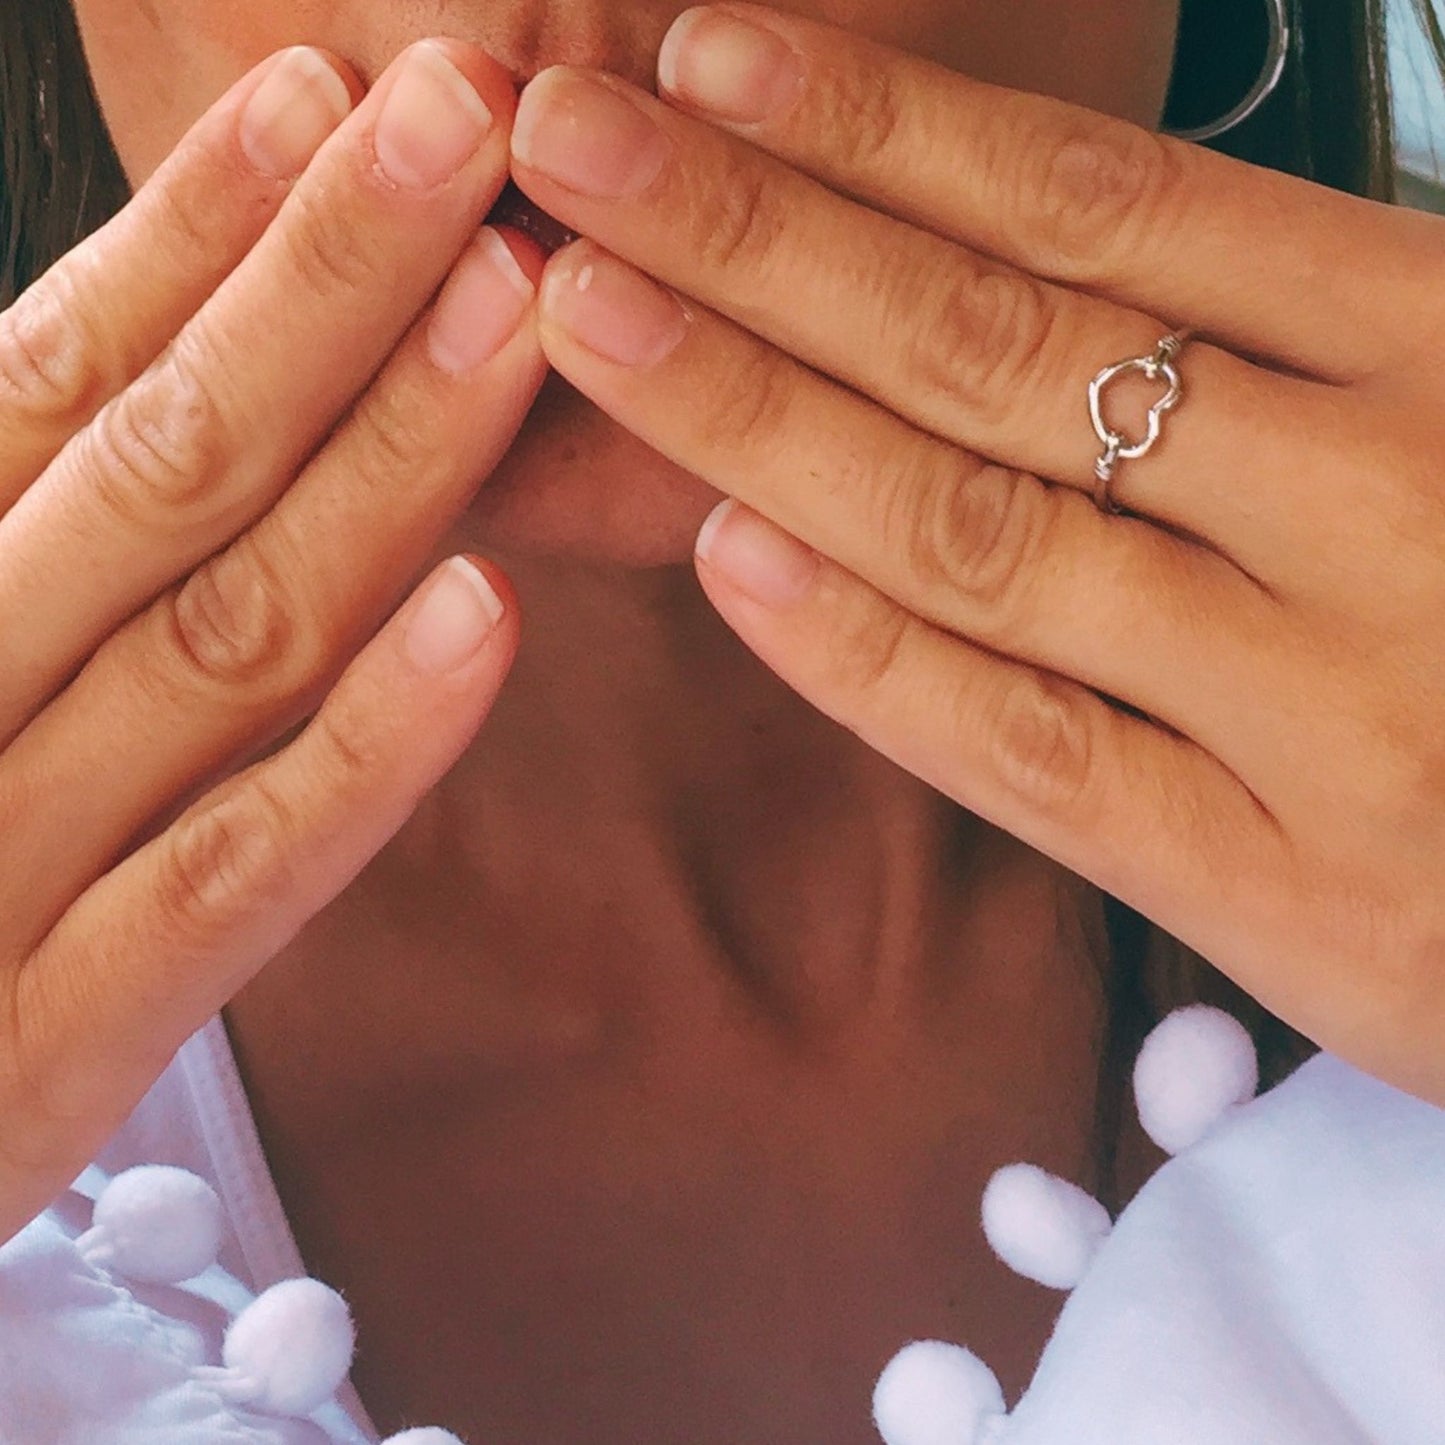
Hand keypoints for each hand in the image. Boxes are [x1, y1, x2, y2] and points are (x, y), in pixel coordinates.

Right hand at [0, 38, 543, 1241]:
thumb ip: (9, 511)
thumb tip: (126, 352)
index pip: (52, 379)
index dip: (191, 233)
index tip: (321, 99)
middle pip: (161, 464)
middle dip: (322, 285)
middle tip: (462, 117)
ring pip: (226, 634)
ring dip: (384, 463)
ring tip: (516, 307)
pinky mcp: (53, 1044)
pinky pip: (238, 871)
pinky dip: (369, 744)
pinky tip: (491, 609)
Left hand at [508, 6, 1444, 1103]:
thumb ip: (1312, 316)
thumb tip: (1057, 234)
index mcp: (1442, 339)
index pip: (1098, 204)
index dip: (879, 126)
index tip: (707, 59)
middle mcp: (1374, 502)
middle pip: (991, 342)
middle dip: (751, 234)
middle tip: (566, 145)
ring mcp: (1322, 707)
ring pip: (978, 532)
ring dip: (756, 415)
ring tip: (585, 315)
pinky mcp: (1288, 892)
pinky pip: (1030, 752)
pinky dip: (867, 657)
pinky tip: (726, 556)